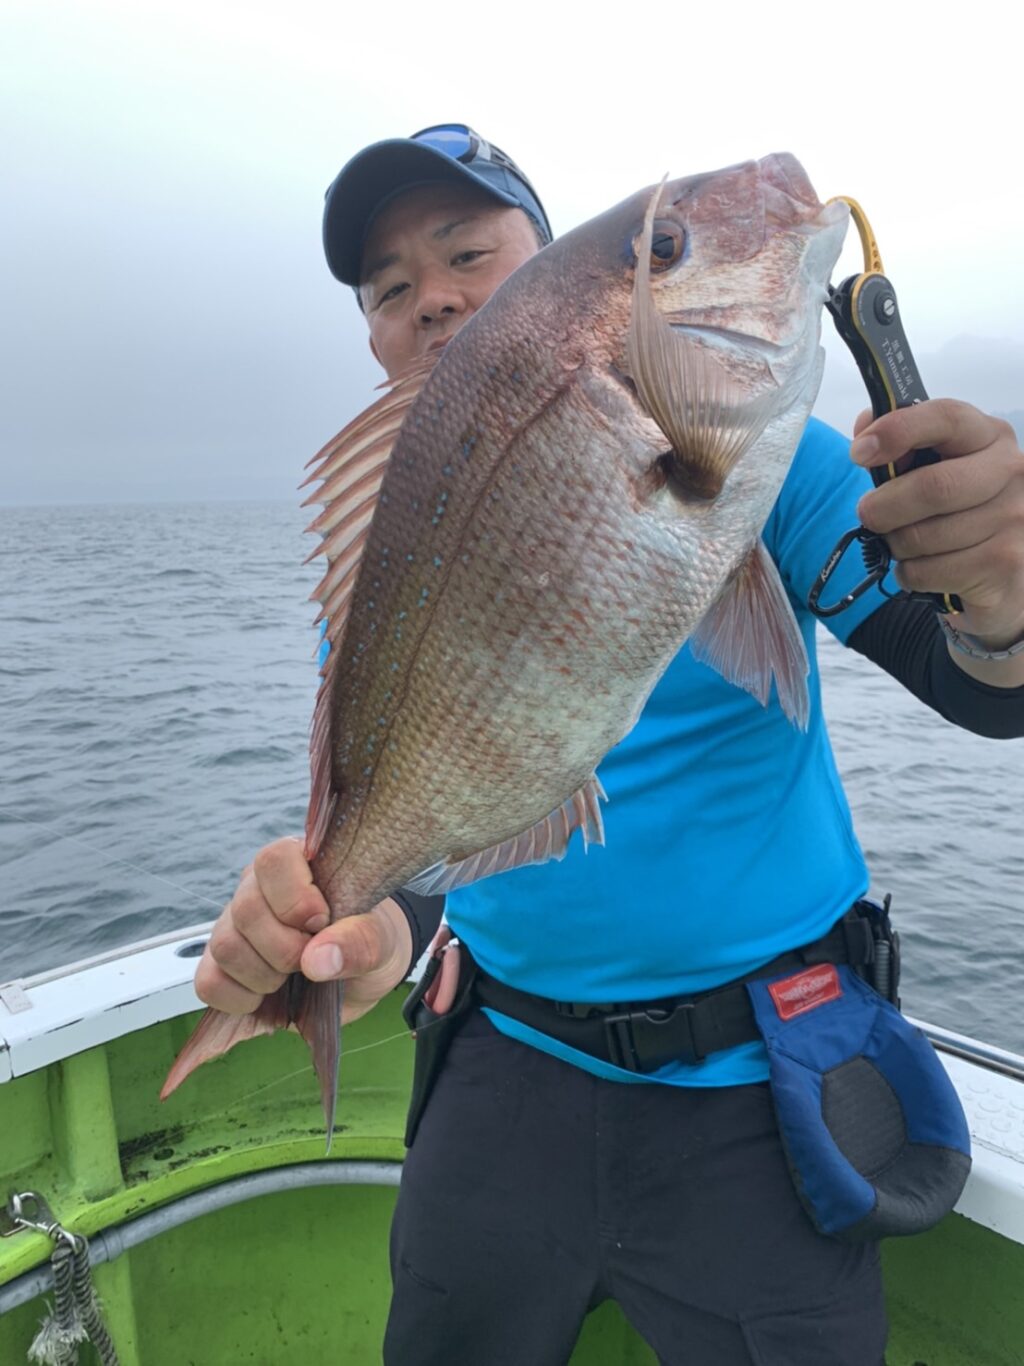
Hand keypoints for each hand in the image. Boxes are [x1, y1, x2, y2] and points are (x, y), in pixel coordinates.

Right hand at [195, 837, 412, 1024]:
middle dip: (285, 949)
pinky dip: (239, 998)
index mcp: (298, 863)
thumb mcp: (382, 938)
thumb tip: (316, 960)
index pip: (273, 860)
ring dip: (264, 975)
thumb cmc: (371, 940)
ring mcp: (234, 926)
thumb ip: (359, 941)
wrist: (363, 976)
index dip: (296, 898)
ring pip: (224, 946)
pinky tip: (267, 996)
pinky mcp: (222, 966)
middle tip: (312, 959)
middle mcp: (257, 888)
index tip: (322, 923)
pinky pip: (208, 982)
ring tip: (292, 978)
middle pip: (246, 910)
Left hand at [851, 400, 1023, 648]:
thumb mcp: (938, 466)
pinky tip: (925, 566)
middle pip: (933, 487)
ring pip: (922, 536)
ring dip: (896, 544)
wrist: (1006, 566)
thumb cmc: (963, 507)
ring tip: (906, 543)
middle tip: (869, 514)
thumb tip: (865, 430)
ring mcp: (1014, 519)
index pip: (947, 418)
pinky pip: (926, 571)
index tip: (860, 452)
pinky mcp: (1003, 563)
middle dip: (885, 506)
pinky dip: (909, 573)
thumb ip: (902, 444)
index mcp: (992, 437)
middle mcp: (1012, 472)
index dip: (898, 431)